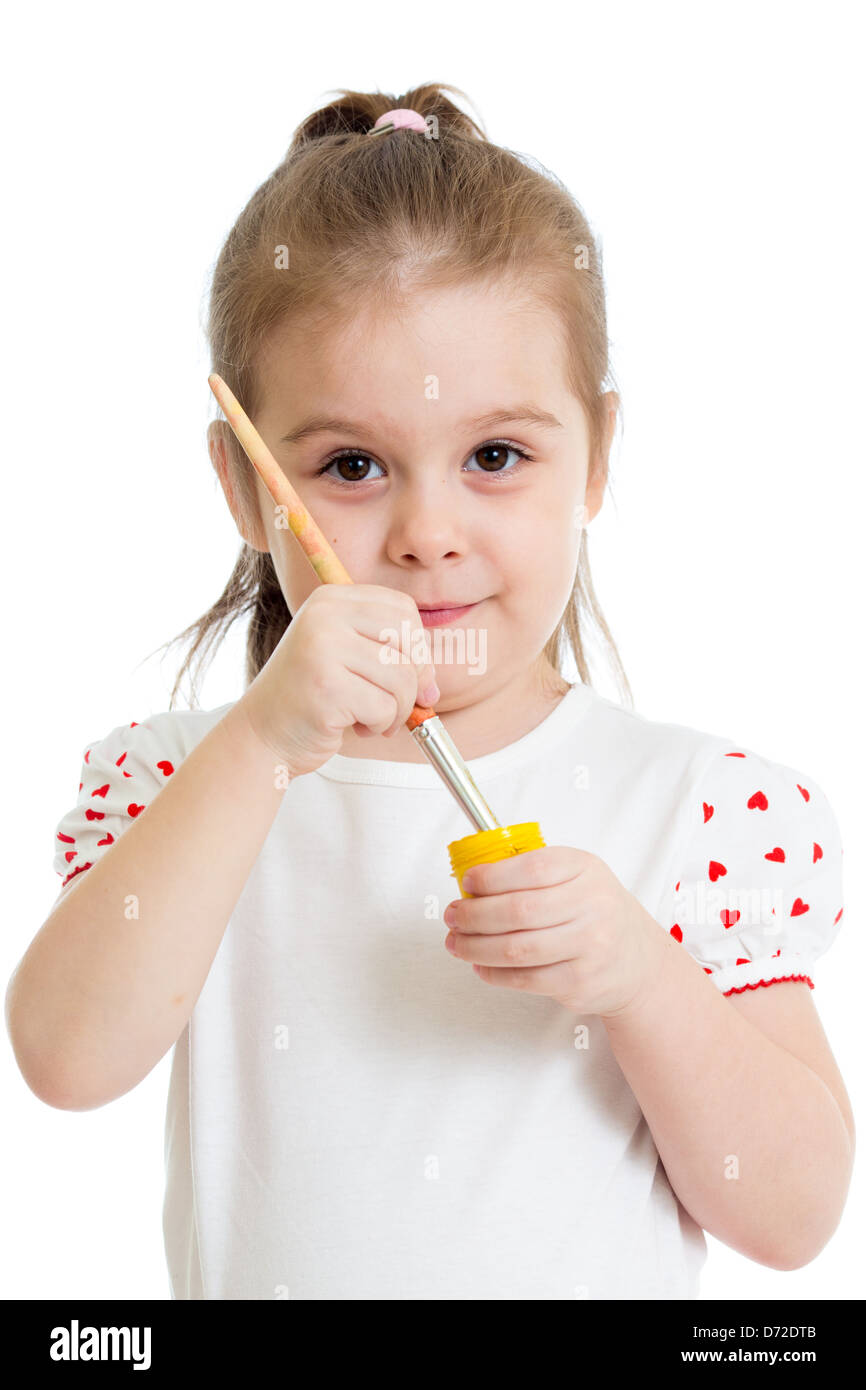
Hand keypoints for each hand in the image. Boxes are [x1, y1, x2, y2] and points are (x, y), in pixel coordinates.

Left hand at [442, 845, 671, 1019]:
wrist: (637, 961)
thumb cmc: (594, 912)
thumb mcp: (575, 875)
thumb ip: (531, 871)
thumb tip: (473, 881)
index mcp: (585, 870)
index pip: (531, 868)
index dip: (491, 876)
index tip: (467, 883)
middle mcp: (592, 906)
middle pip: (518, 911)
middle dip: (474, 915)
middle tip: (453, 916)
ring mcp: (590, 946)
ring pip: (516, 949)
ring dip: (475, 947)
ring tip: (457, 943)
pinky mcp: (581, 982)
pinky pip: (525, 979)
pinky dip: (493, 973)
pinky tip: (481, 964)